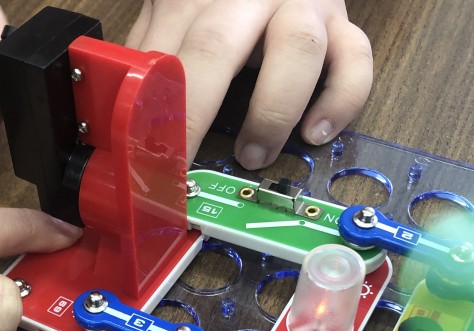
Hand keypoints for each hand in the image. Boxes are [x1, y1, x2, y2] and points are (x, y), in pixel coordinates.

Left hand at [126, 0, 372, 168]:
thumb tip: (117, 119)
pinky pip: (356, 58)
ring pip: (299, 48)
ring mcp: (301, 4)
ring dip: (273, 111)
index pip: (163, 55)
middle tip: (182, 172)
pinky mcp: (341, 21)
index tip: (141, 165)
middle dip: (195, 117)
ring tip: (254, 154)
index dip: (150, 115)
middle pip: (217, 49)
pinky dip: (341, 100)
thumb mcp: (173, 12)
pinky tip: (315, 132)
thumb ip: (151, 53)